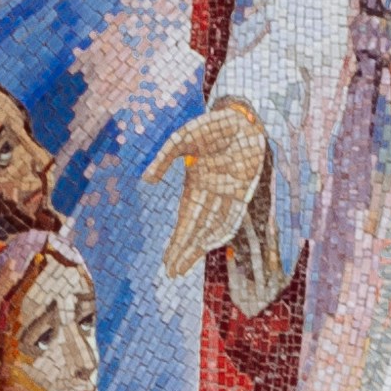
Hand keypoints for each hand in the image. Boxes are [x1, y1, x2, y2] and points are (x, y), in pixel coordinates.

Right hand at [145, 100, 272, 274]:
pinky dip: (222, 229)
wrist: (241, 118)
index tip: (168, 260)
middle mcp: (211, 195)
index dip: (177, 241)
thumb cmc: (212, 127)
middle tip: (172, 271)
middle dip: (185, 251)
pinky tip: (211, 243)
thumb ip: (164, 158)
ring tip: (185, 263)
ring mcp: (227, 194)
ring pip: (213, 227)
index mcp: (195, 185)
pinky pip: (232, 215)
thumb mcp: (182, 140)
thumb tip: (147, 180)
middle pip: (196, 229)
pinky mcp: (243, 190)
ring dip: (200, 246)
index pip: (185, 220)